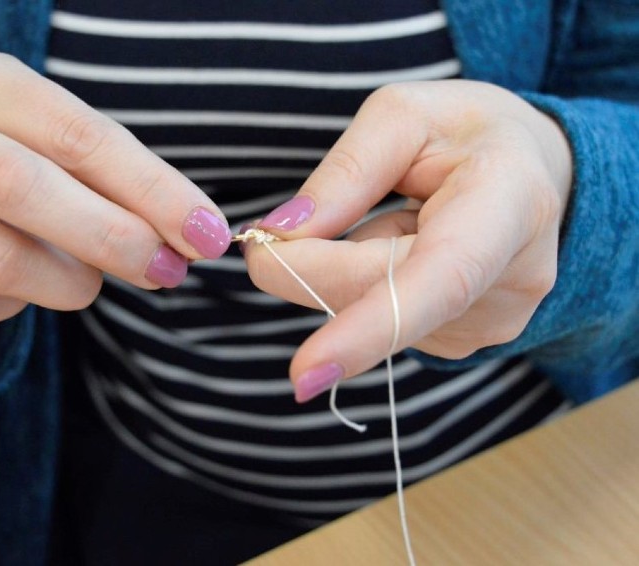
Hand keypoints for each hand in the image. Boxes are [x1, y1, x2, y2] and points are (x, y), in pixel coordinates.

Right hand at [0, 49, 229, 328]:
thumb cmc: (16, 159)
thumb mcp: (64, 149)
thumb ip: (123, 185)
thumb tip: (196, 237)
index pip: (77, 135)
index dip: (152, 191)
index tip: (205, 233)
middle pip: (22, 189)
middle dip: (111, 238)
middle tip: (166, 270)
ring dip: (65, 283)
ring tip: (87, 283)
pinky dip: (12, 307)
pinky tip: (18, 287)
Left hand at [243, 80, 572, 401]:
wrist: (530, 171)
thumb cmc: (466, 134)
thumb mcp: (406, 115)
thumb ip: (347, 170)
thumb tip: (285, 233)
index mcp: (509, 205)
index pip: (440, 280)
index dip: (369, 328)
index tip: (305, 372)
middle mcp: (511, 281)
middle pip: (378, 297)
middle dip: (306, 269)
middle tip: (266, 235)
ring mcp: (490, 322)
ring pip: (367, 313)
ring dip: (343, 269)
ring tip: (396, 217)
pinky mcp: (462, 341)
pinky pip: (377, 321)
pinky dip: (362, 285)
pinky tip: (403, 249)